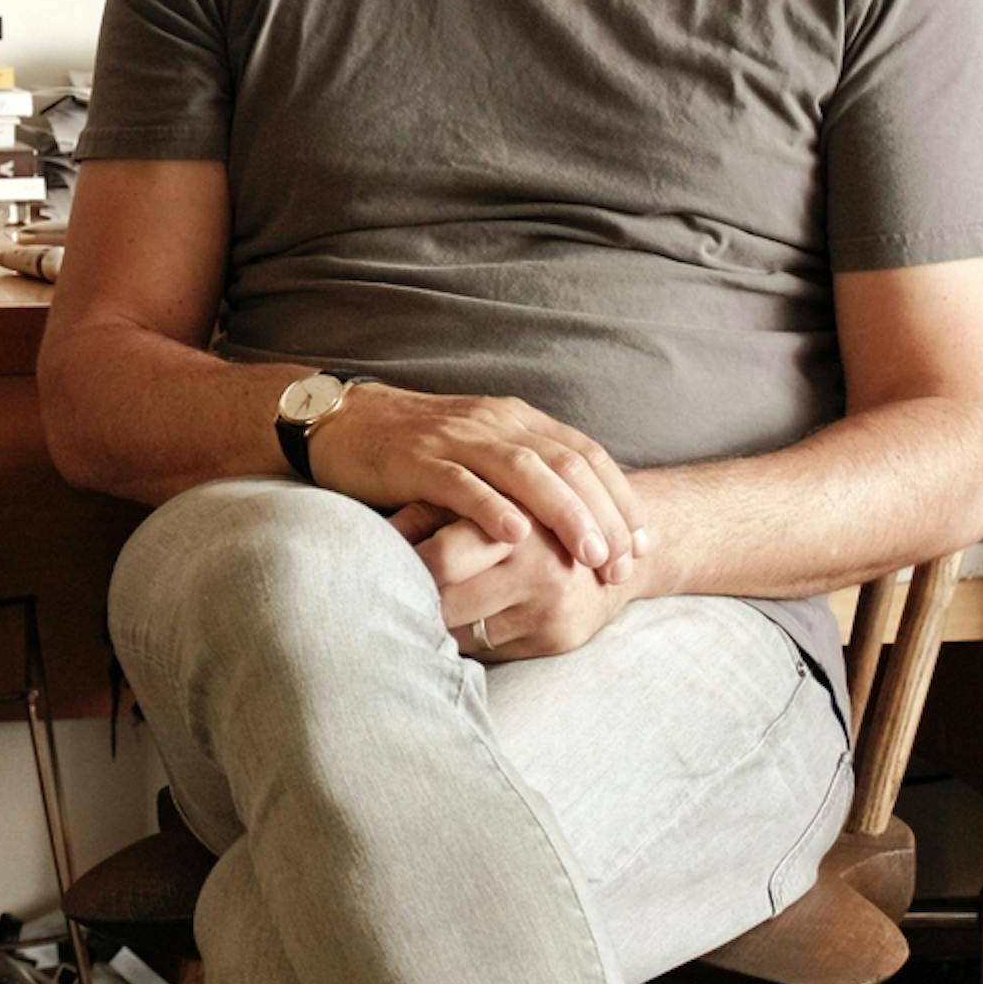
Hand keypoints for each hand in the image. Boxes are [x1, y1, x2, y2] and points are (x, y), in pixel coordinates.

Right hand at [309, 384, 648, 582]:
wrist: (341, 422)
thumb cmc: (414, 449)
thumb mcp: (479, 451)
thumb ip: (522, 475)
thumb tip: (577, 522)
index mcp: (515, 420)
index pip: (585, 454)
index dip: (619, 498)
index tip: (641, 544)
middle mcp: (494, 423)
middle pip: (567, 464)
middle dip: (602, 515)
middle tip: (621, 563)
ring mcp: (455, 439)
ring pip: (525, 471)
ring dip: (564, 513)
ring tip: (588, 555)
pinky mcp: (416, 459)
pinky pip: (461, 483)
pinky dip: (492, 508)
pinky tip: (516, 537)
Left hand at [391, 502, 642, 661]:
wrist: (620, 546)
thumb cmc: (534, 516)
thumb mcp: (488, 500)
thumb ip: (433, 510)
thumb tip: (379, 533)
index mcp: (518, 523)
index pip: (442, 558)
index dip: (404, 563)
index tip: (373, 563)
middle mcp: (539, 570)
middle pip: (447, 602)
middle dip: (412, 600)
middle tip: (377, 596)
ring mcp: (551, 611)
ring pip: (463, 633)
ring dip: (434, 624)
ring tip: (411, 609)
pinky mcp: (558, 641)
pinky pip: (489, 650)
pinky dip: (466, 638)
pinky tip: (458, 622)